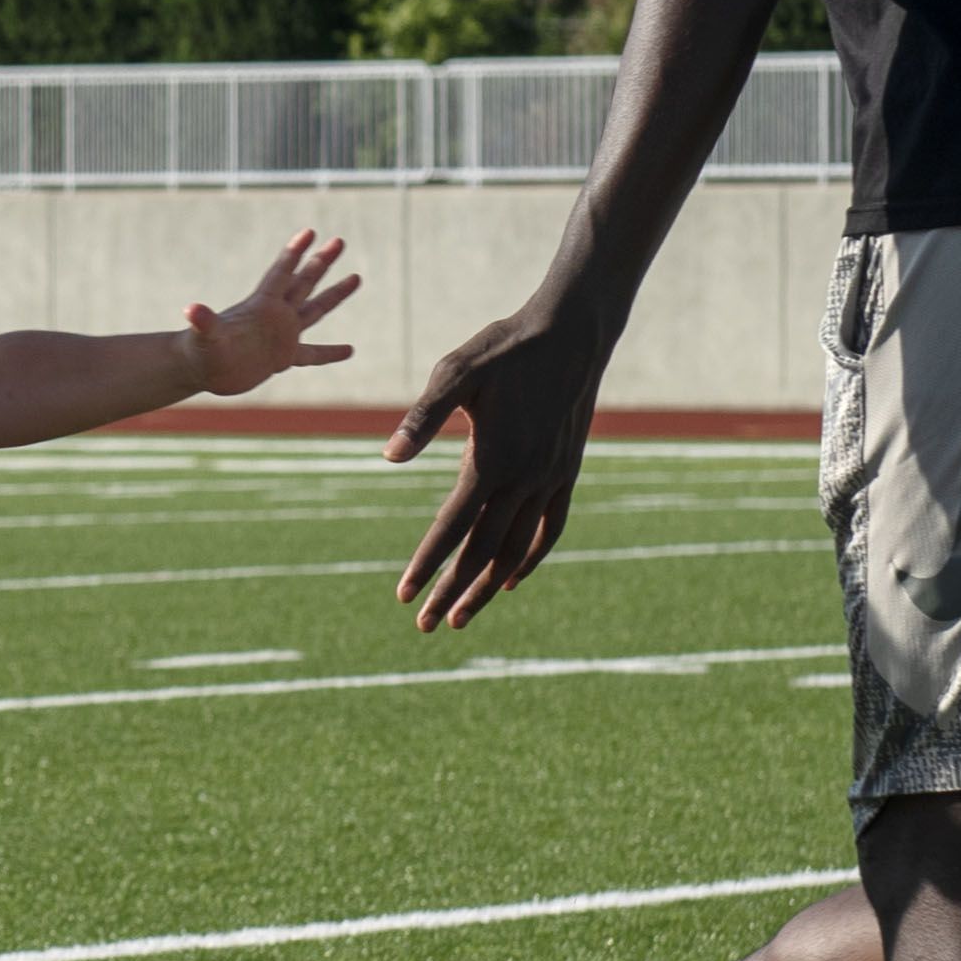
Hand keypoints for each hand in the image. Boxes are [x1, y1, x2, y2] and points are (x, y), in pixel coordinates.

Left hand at [187, 231, 359, 398]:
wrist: (200, 370)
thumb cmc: (201, 351)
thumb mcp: (205, 336)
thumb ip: (204, 322)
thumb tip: (191, 310)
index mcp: (261, 306)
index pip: (281, 273)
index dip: (294, 252)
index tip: (310, 231)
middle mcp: (275, 315)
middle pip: (304, 281)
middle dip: (321, 261)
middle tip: (339, 240)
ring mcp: (281, 334)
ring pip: (314, 309)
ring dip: (335, 294)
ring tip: (357, 276)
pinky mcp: (282, 357)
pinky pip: (312, 354)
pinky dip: (329, 353)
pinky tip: (349, 350)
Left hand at [387, 297, 610, 630]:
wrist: (572, 333)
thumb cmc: (505, 348)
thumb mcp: (454, 373)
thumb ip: (422, 418)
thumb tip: (387, 457)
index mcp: (492, 459)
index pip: (453, 527)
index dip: (427, 564)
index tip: (404, 596)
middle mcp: (525, 478)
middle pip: (483, 550)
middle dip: (452, 591)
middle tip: (424, 626)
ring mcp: (551, 479)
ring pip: (517, 549)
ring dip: (488, 587)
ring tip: (462, 617)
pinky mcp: (567, 473)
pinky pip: (551, 528)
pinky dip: (530, 557)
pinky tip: (512, 579)